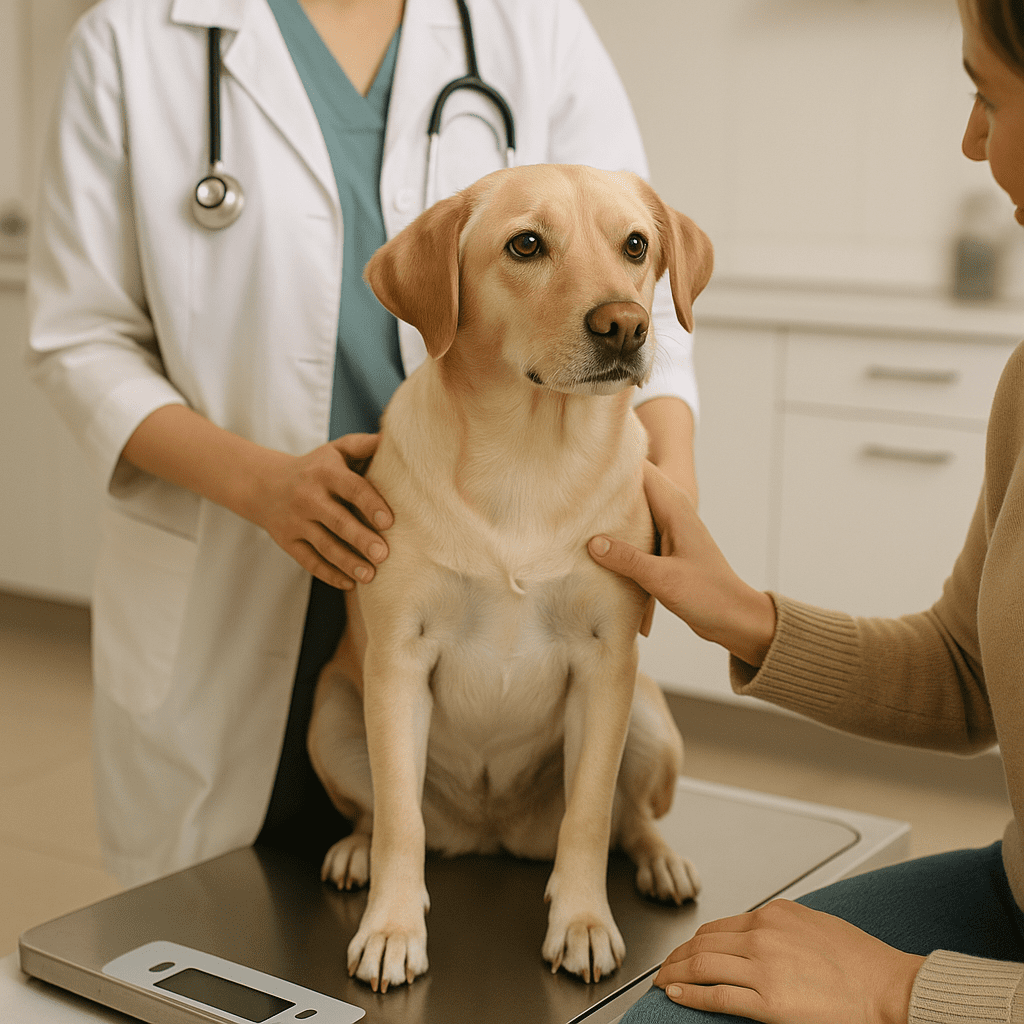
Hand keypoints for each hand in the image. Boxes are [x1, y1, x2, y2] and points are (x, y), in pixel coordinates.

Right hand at [250, 433, 392, 588]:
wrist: (265, 483)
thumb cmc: (316, 467)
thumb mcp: (336, 450)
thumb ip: (364, 446)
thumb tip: (396, 439)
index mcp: (326, 473)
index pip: (352, 488)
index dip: (371, 504)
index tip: (389, 522)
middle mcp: (309, 497)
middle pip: (338, 521)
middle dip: (361, 539)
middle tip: (384, 555)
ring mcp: (296, 521)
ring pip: (324, 546)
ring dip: (348, 562)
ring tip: (370, 576)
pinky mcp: (287, 541)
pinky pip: (309, 561)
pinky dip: (329, 574)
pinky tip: (350, 583)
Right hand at [587, 461, 774, 666]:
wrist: (735, 617)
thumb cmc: (708, 595)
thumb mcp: (664, 579)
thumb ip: (628, 559)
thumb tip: (592, 543)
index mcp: (675, 508)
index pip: (641, 470)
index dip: (615, 464)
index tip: (584, 467)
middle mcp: (672, 511)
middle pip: (634, 486)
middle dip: (607, 486)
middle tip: (573, 490)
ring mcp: (669, 528)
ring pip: (634, 508)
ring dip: (611, 511)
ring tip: (578, 512)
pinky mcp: (665, 546)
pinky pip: (636, 529)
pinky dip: (619, 531)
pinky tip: (597, 542)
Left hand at [654, 900, 924, 1023]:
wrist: (889, 988)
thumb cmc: (862, 961)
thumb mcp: (815, 923)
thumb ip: (782, 927)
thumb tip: (760, 934)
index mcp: (774, 915)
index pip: (720, 926)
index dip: (695, 941)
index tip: (685, 951)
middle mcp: (762, 935)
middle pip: (704, 943)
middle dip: (678, 956)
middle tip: (664, 967)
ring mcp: (763, 967)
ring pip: (702, 965)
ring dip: (676, 973)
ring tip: (664, 982)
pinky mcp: (768, 1001)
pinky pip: (716, 995)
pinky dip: (690, 994)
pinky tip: (676, 995)